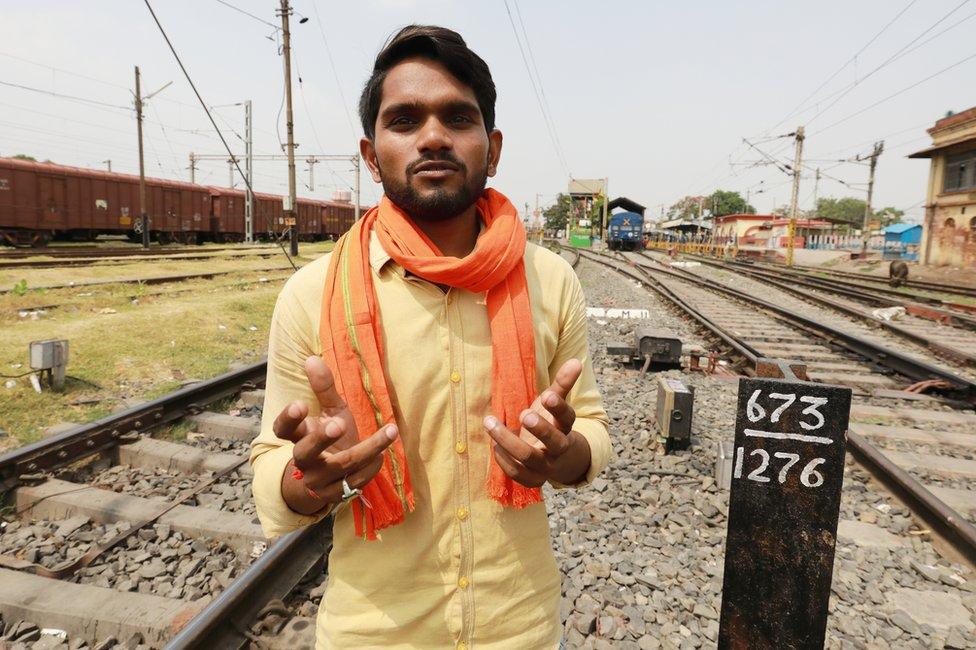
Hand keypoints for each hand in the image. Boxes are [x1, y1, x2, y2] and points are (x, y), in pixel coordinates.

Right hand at [273, 356, 396, 513]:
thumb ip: (324, 388)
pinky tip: (384, 453)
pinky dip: (374, 464)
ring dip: (368, 448)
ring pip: (342, 466)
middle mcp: (304, 461)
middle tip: (338, 424)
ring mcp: (319, 481)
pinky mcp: (336, 495)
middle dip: (322, 438)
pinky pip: (358, 479)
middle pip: (305, 452)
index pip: (283, 430)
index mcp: (298, 437)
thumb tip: (311, 358)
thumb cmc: (333, 437)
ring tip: (390, 431)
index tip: (300, 404)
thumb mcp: (331, 411)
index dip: (289, 419)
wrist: (334, 478)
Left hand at [483, 359, 591, 487]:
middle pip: (554, 442)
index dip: (558, 408)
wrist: (558, 461)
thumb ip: (562, 384)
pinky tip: (494, 444)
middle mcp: (558, 449)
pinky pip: (516, 472)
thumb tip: (576, 361)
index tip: (547, 396)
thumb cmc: (552, 425)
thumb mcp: (555, 404)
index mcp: (566, 428)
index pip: (568, 418)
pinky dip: (502, 458)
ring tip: (489, 422)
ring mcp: (545, 466)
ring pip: (528, 457)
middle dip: (540, 429)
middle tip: (524, 414)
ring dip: (507, 440)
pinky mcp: (532, 479)